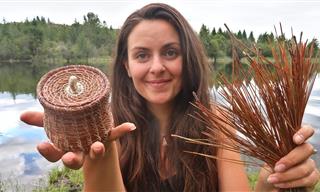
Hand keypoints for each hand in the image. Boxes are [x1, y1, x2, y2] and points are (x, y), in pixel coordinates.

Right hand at [20, 111, 135, 169]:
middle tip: (70, 158)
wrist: (92, 130)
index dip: (48, 152)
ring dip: (96, 150)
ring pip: (94, 151)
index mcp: (66, 147)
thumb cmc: (72, 127)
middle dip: (71, 160)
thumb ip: (41, 119)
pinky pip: (114, 134)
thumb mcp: (56, 123)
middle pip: (73, 160)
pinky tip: (131, 126)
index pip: (54, 154)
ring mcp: (95, 144)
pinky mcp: (108, 137)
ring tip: (97, 147)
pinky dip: (122, 129)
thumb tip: (22, 115)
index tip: (42, 145)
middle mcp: (80, 150)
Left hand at [258, 125, 318, 190]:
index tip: (295, 140)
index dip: (304, 133)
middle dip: (291, 159)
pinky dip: (292, 183)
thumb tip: (275, 144)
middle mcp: (304, 151)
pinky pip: (308, 180)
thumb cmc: (268, 169)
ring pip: (306, 167)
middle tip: (276, 167)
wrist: (268, 186)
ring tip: (273, 179)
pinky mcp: (312, 178)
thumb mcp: (267, 158)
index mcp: (293, 142)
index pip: (307, 130)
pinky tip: (280, 184)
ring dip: (288, 175)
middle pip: (307, 149)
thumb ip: (274, 149)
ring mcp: (310, 164)